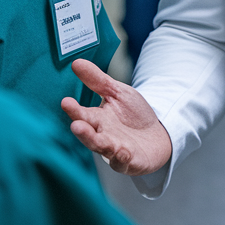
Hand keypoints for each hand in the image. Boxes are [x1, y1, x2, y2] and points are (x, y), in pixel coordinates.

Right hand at [61, 59, 172, 175]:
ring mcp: (116, 151)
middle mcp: (103, 136)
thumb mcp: (117, 93)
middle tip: (76, 124)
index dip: (74, 110)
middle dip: (83, 131)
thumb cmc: (134, 114)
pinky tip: (122, 151)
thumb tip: (76, 62)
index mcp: (98, 120)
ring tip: (92, 137)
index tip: (65, 102)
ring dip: (97, 143)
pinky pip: (124, 162)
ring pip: (104, 149)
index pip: (83, 115)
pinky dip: (122, 158)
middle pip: (90, 135)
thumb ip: (98, 81)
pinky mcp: (131, 162)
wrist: (158, 134)